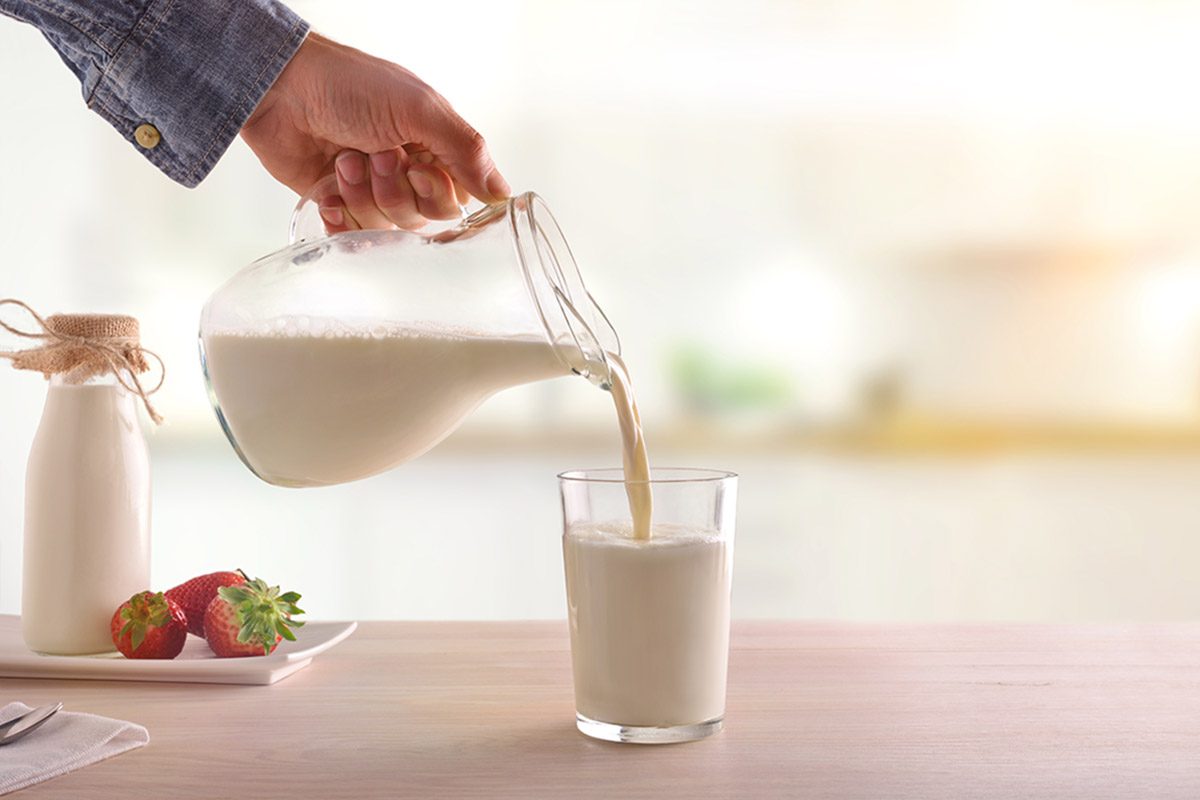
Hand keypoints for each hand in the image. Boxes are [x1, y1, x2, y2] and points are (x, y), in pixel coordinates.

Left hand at [240, 32, 509, 230]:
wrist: (279, 87)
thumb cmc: (349, 85)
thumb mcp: (419, 108)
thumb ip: (466, 151)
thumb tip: (503, 195)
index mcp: (433, 149)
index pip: (454, 201)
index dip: (435, 193)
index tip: (415, 165)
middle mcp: (406, 173)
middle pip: (420, 219)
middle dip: (394, 190)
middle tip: (374, 154)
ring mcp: (370, 191)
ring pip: (384, 228)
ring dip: (362, 195)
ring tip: (345, 159)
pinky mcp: (336, 204)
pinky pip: (350, 237)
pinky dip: (339, 220)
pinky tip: (329, 193)